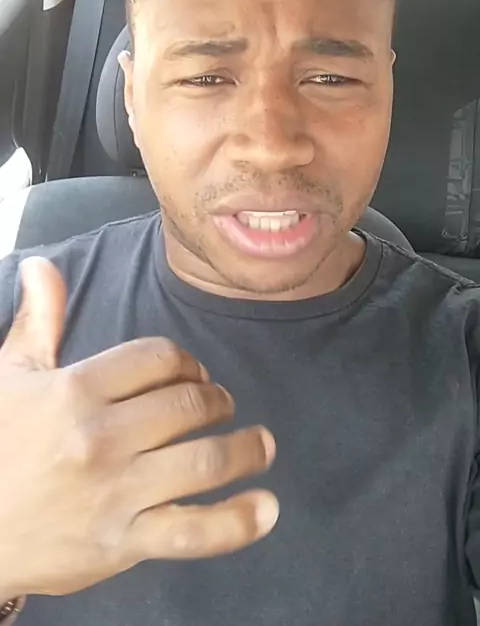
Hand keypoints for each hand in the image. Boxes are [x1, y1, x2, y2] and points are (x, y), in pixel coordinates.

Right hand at [0, 258, 277, 597]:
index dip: (186, 362)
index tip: (192, 373)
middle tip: (221, 405)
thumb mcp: (11, 375)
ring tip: (261, 444)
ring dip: (246, 449)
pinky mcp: (122, 543)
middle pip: (188, 405)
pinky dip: (237, 522)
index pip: (158, 359)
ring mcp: (116, 492)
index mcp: (76, 390)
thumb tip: (42, 265)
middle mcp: (101, 438)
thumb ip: (39, 320)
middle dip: (216, 400)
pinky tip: (266, 508)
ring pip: (204, 461)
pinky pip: (193, 531)